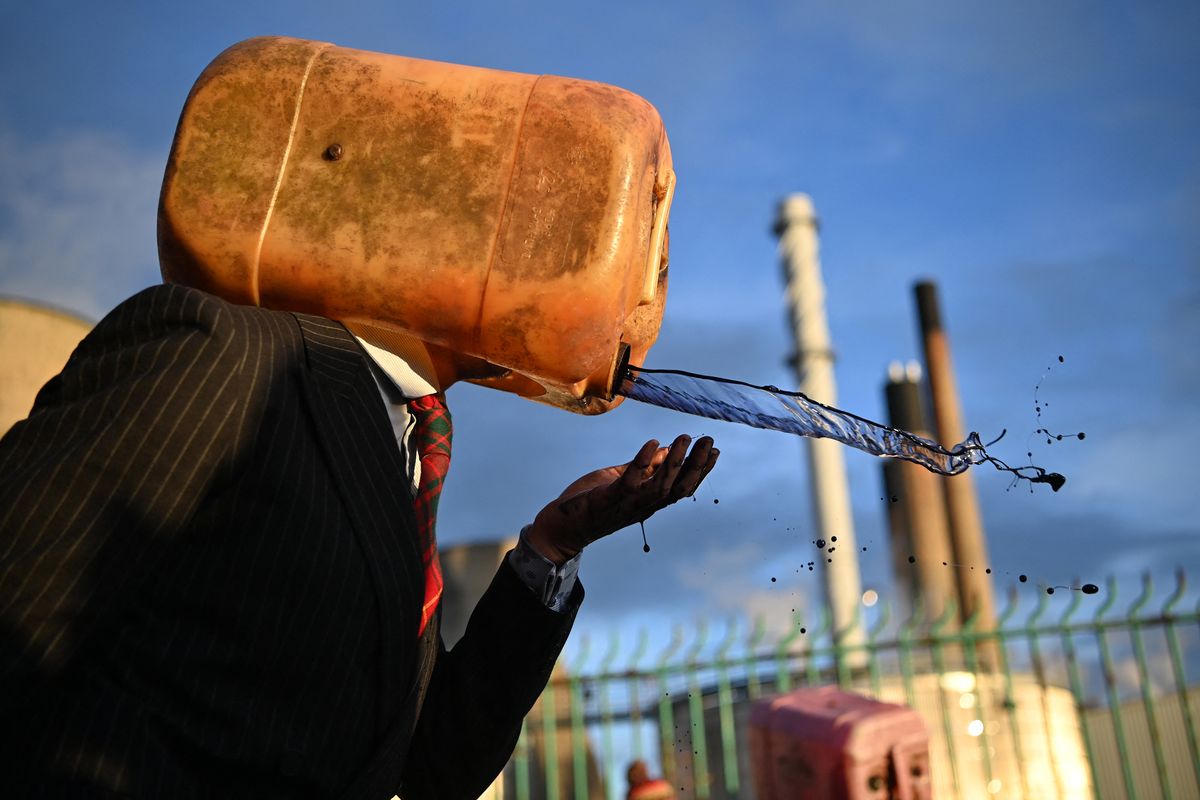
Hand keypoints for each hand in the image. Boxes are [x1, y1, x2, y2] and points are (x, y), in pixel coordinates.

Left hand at [525, 435, 718, 564]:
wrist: (564, 526)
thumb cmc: (593, 502)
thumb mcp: (623, 480)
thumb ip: (646, 467)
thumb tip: (668, 449)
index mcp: (649, 501)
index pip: (682, 488)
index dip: (700, 471)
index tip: (714, 451)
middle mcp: (643, 506)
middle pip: (678, 488)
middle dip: (696, 465)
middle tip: (709, 441)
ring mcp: (626, 504)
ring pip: (660, 486)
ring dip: (675, 462)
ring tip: (685, 438)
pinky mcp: (608, 499)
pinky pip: (630, 481)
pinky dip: (643, 462)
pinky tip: (653, 443)